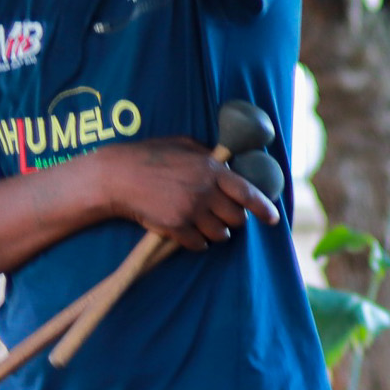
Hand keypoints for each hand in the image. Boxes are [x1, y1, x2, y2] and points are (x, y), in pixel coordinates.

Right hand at [101, 138, 278, 250]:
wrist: (115, 177)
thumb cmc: (148, 156)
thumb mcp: (184, 145)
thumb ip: (208, 157)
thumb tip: (226, 165)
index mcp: (211, 170)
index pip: (248, 192)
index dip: (264, 208)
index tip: (273, 219)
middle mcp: (205, 192)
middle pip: (237, 217)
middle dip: (233, 218)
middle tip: (222, 214)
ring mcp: (190, 211)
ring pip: (220, 234)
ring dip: (216, 232)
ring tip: (203, 222)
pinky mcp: (175, 228)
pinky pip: (198, 244)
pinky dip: (197, 242)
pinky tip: (189, 233)